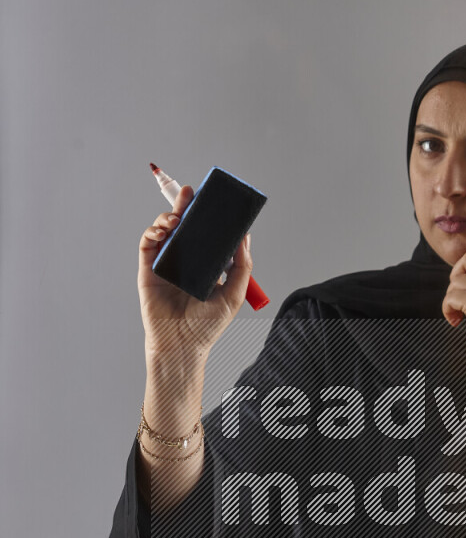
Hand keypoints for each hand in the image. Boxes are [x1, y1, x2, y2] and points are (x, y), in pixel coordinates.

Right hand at [137, 185, 253, 363]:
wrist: (183, 346)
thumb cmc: (207, 326)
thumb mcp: (234, 294)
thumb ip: (242, 266)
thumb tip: (245, 236)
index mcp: (205, 264)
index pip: (206, 233)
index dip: (207, 216)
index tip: (213, 200)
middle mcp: (185, 261)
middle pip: (184, 225)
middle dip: (185, 206)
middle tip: (190, 192)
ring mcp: (165, 264)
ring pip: (164, 230)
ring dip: (168, 216)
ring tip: (177, 217)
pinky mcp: (148, 270)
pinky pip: (148, 243)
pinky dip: (153, 231)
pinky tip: (163, 230)